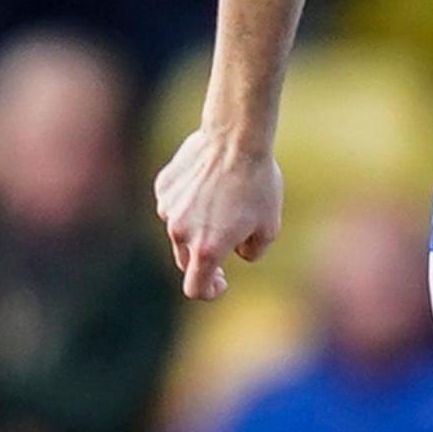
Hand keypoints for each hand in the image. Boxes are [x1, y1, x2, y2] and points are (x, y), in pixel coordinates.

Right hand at [154, 126, 281, 299]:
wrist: (235, 139)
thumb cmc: (258, 184)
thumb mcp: (269, 227)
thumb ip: (251, 252)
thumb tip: (235, 252)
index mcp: (206, 249)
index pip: (195, 288)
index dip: (209, 292)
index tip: (221, 281)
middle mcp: (181, 233)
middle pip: (186, 260)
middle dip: (205, 258)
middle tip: (228, 240)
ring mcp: (168, 209)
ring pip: (180, 229)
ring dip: (198, 224)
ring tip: (225, 197)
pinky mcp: (163, 187)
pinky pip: (175, 203)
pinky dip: (189, 201)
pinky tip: (209, 181)